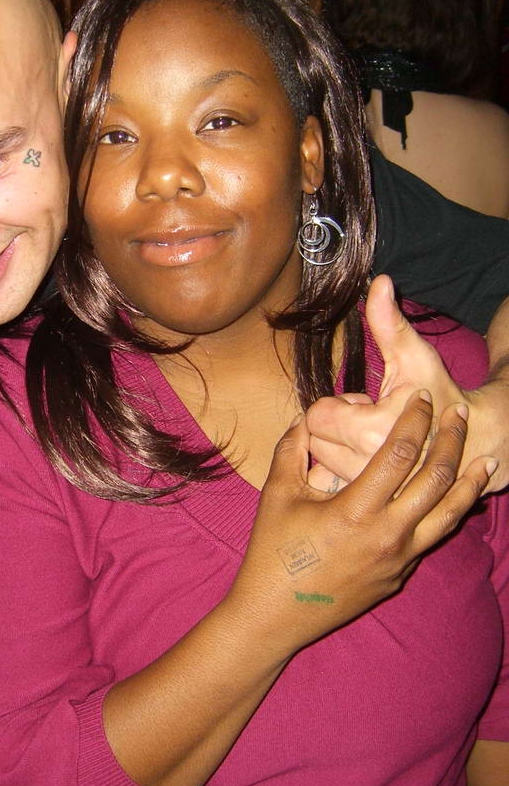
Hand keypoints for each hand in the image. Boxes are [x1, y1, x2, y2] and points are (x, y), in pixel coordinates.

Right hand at [235, 391, 494, 655]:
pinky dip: (451, 512)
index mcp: (355, 510)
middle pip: (436, 479)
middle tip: (459, 414)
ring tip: (486, 457)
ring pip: (450, 515)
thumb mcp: (277, 495)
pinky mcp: (401, 575)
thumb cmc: (272, 553)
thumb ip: (292, 450)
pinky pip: (433, 537)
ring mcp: (399, 559)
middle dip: (452, 440)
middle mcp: (387, 535)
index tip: (424, 398)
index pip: (399, 454)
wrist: (275, 615)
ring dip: (469, 482)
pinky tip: (458, 498)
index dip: (415, 420)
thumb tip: (306, 418)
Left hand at [306, 274, 507, 493]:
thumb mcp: (415, 356)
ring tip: (372, 441)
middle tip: (370, 422)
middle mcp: (367, 465)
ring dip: (339, 448)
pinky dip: (339, 471)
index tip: (365, 404)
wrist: (470, 442)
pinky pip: (328, 482)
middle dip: (336, 426)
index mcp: (373, 430)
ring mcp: (366, 489)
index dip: (338, 405)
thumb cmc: (439, 395)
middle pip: (314, 439)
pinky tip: (365, 461)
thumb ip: (389, 322)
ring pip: (320, 461)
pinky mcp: (367, 502)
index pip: (317, 415)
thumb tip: (378, 283)